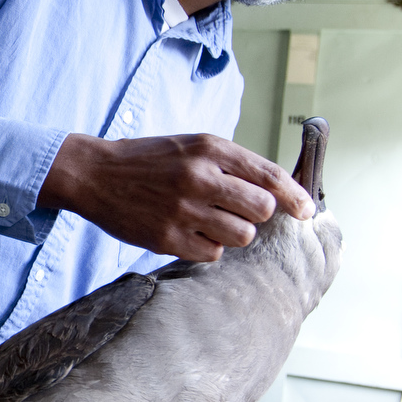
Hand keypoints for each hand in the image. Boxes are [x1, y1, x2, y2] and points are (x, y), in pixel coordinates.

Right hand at [39, 133, 312, 261]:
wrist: (94, 174)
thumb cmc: (149, 161)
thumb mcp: (191, 147)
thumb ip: (232, 164)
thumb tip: (278, 193)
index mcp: (209, 149)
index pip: (268, 176)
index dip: (295, 197)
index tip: (307, 211)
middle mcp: (199, 177)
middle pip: (261, 210)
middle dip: (256, 214)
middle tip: (237, 211)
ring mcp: (183, 210)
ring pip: (241, 236)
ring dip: (233, 234)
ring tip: (210, 222)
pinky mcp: (167, 238)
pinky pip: (212, 254)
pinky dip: (207, 247)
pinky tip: (189, 232)